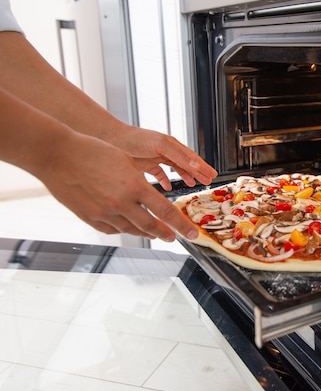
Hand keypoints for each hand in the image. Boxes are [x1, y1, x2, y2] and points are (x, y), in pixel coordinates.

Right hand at [38, 131, 203, 240]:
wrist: (59, 156)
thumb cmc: (94, 152)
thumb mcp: (127, 163)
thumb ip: (142, 184)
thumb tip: (154, 199)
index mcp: (135, 186)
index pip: (165, 212)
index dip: (181, 225)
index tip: (191, 234)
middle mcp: (121, 203)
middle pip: (151, 226)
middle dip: (167, 234)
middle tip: (176, 237)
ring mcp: (104, 213)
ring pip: (132, 230)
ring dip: (147, 233)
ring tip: (156, 234)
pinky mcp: (90, 218)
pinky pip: (113, 229)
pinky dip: (125, 229)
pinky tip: (131, 227)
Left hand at [107, 125, 217, 189]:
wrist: (109, 139)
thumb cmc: (134, 139)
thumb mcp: (161, 146)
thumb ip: (179, 156)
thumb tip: (196, 166)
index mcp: (171, 145)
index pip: (192, 158)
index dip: (203, 167)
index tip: (213, 175)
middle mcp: (165, 151)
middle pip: (186, 164)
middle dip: (197, 173)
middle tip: (208, 181)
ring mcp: (155, 157)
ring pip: (175, 169)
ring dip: (185, 177)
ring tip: (193, 184)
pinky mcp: (145, 164)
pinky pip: (159, 173)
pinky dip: (165, 181)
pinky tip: (168, 187)